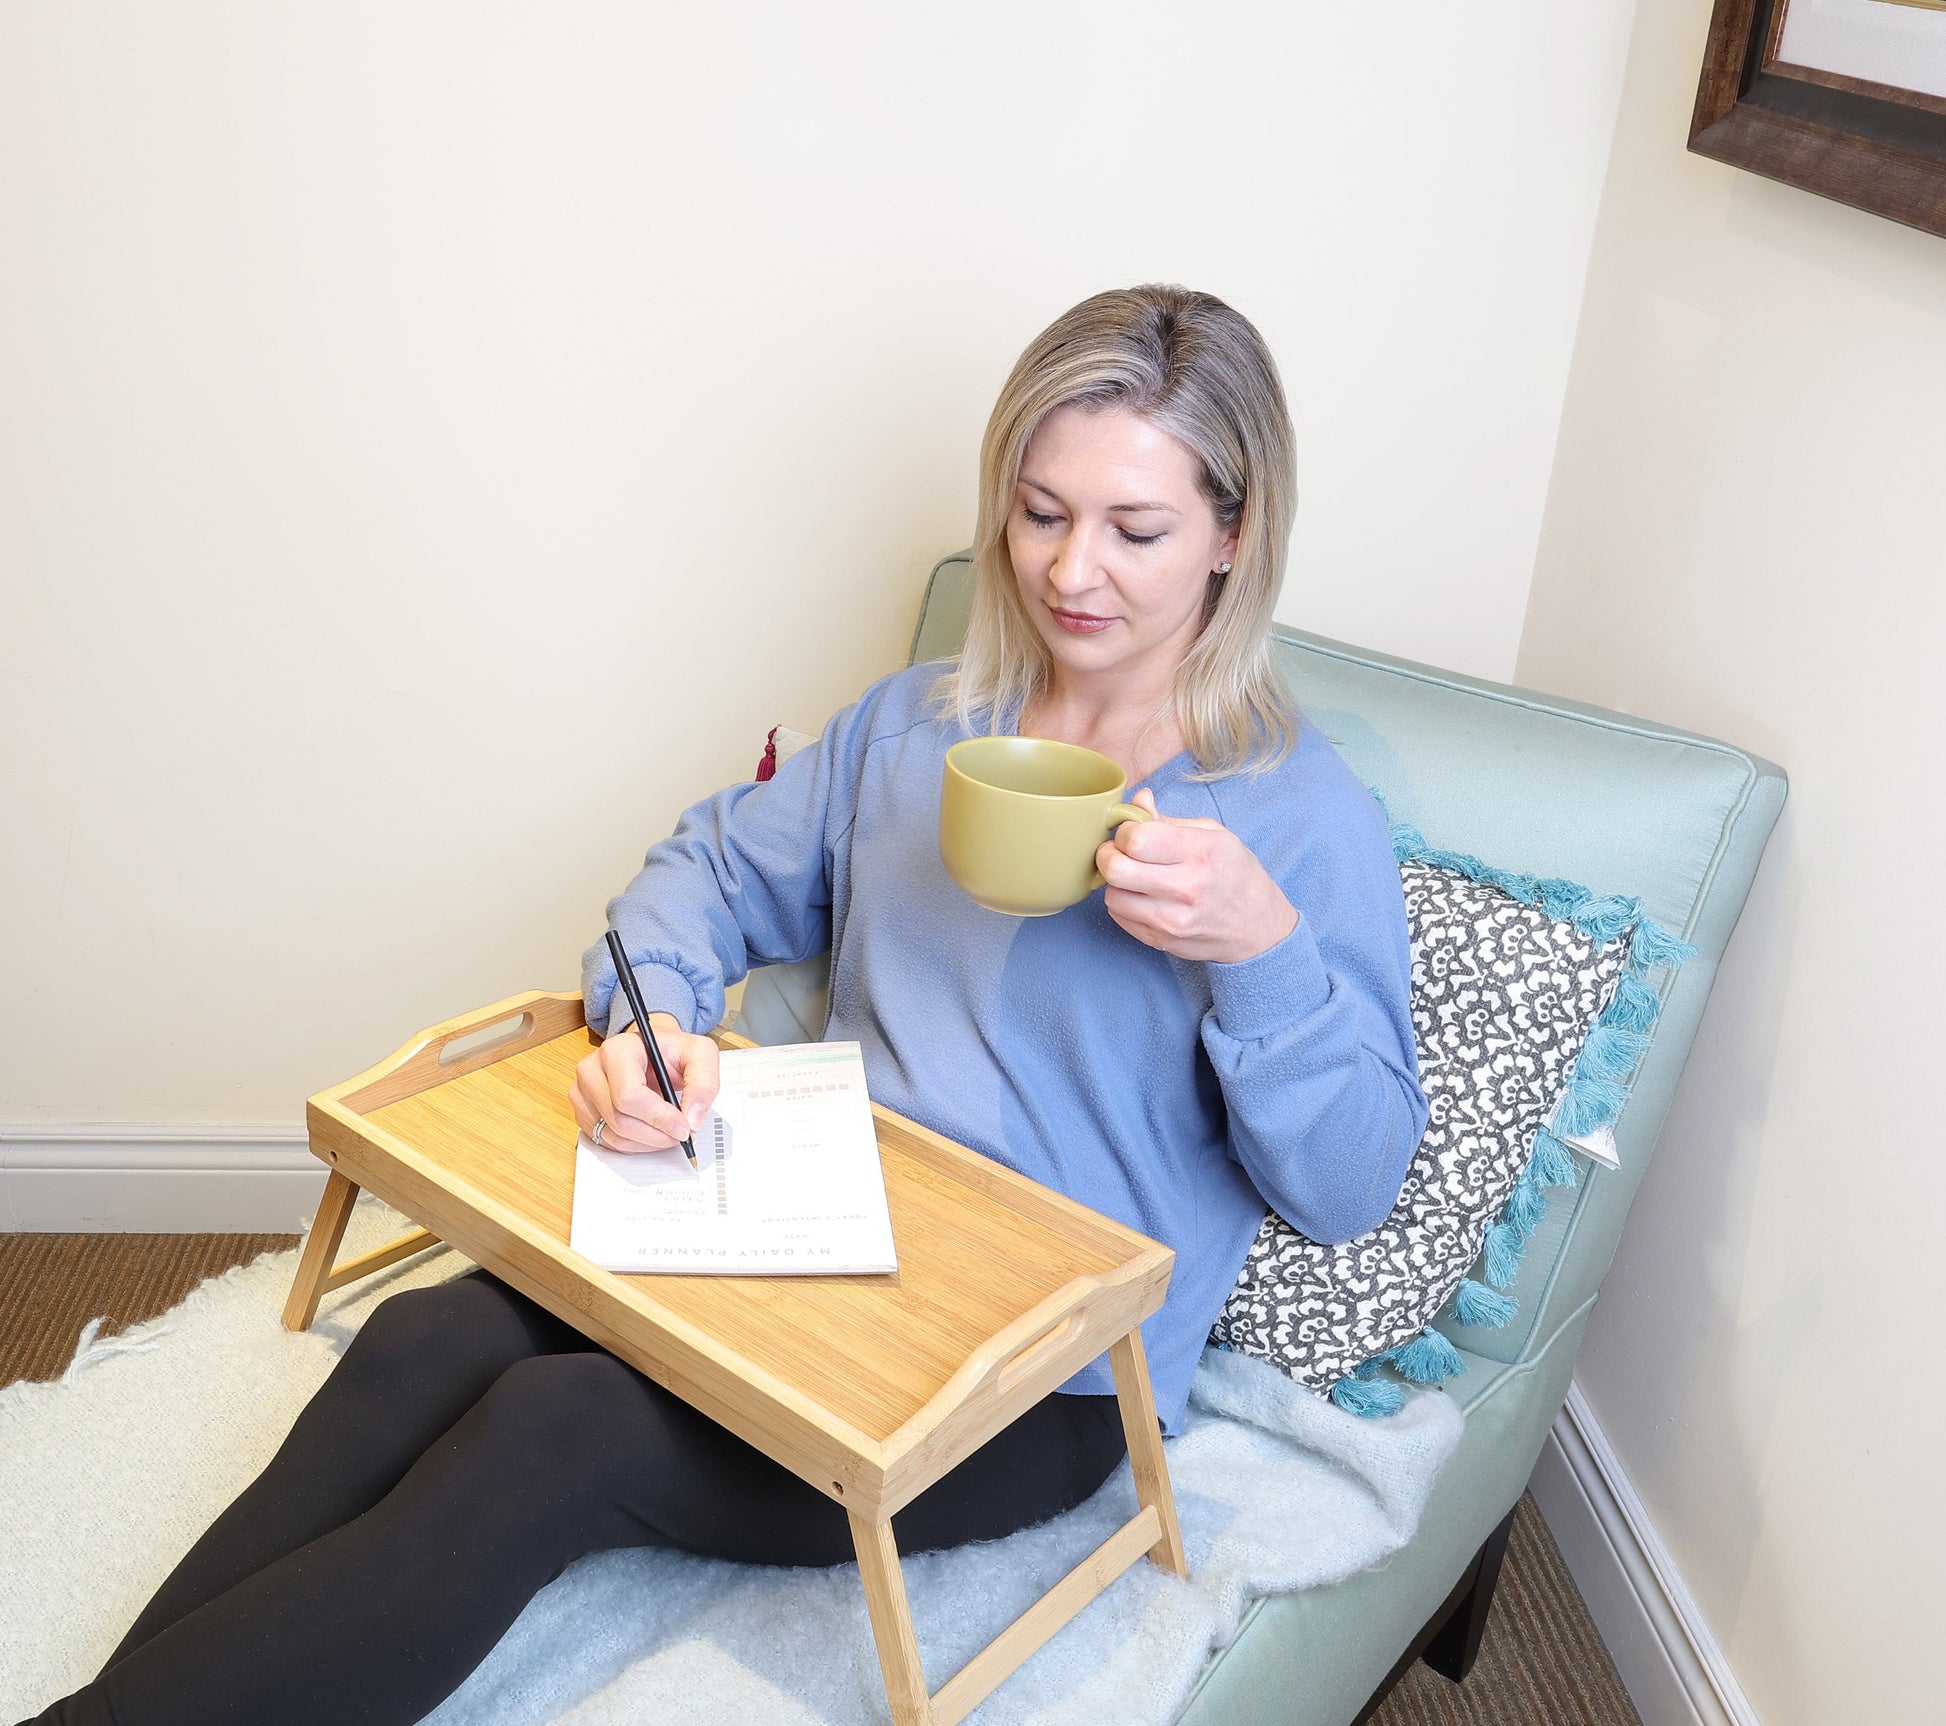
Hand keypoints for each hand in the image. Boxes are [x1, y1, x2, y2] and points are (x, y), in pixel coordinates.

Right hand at [571, 1012, 720, 1152]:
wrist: (650, 1052)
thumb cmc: (671, 1051)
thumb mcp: (700, 1054)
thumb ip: (704, 1083)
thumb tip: (692, 1119)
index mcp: (618, 1049)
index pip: (629, 1096)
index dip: (659, 1118)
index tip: (684, 1128)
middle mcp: (592, 1068)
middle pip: (619, 1120)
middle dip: (656, 1135)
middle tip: (680, 1135)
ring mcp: (582, 1091)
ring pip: (612, 1135)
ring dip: (646, 1143)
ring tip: (667, 1132)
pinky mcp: (582, 1110)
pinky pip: (604, 1140)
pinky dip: (632, 1144)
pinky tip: (649, 1132)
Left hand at [1095, 788, 1297, 963]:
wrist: (1259, 929)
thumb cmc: (1237, 876)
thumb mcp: (1214, 835)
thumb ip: (1168, 819)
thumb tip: (1138, 800)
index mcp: (1199, 853)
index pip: (1136, 839)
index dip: (1125, 831)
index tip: (1133, 832)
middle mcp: (1184, 888)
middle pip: (1115, 869)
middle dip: (1109, 855)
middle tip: (1119, 853)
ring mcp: (1172, 920)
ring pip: (1112, 896)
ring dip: (1116, 882)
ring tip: (1133, 876)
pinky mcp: (1161, 941)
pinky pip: (1119, 917)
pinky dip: (1123, 903)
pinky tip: (1141, 896)